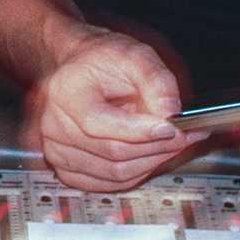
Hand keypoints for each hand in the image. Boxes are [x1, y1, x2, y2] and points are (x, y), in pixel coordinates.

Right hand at [24, 27, 203, 191]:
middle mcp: (54, 124)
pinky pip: (110, 184)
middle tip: (185, 136)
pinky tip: (149, 155)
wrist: (80, 70)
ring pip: (115, 173)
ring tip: (171, 143)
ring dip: (151, 162)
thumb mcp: (134, 55)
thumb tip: (170, 111)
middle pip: (112, 152)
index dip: (139, 131)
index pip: (98, 124)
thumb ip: (155, 79)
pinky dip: (137, 173)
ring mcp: (57, 150)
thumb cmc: (102, 62)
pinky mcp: (66, 169)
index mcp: (65, 92)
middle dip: (157, 147)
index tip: (172, 127)